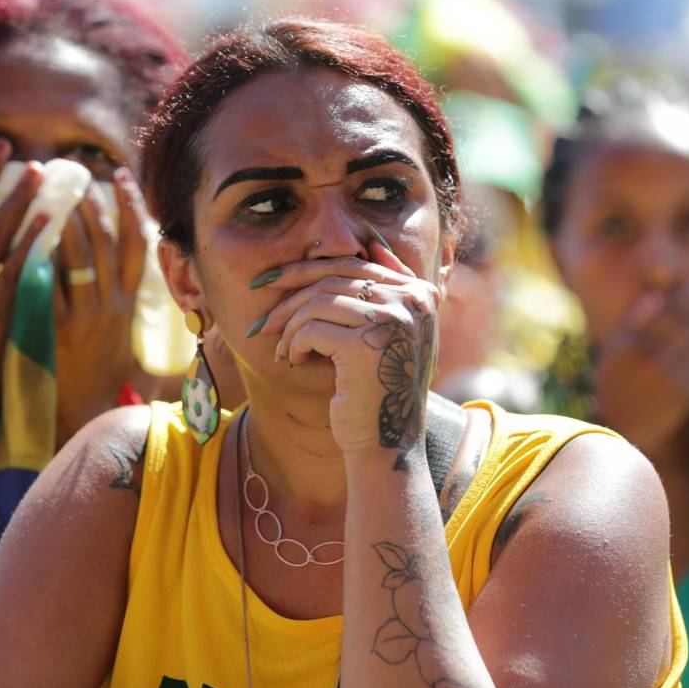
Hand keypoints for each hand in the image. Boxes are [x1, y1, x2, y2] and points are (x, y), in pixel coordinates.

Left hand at [51, 168, 147, 438]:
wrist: (80, 415)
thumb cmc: (94, 374)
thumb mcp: (114, 333)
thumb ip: (109, 297)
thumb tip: (102, 262)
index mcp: (126, 303)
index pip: (137, 244)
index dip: (131, 206)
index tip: (118, 174)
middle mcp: (111, 305)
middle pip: (107, 242)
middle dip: (92, 203)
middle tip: (73, 172)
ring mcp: (86, 316)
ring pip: (79, 258)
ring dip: (65, 221)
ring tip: (48, 191)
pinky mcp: (58, 329)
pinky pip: (49, 285)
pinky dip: (38, 258)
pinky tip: (23, 234)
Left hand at [252, 241, 441, 460]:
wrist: (386, 443)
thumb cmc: (379, 388)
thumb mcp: (389, 334)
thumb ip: (384, 292)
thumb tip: (368, 244)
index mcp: (422, 293)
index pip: (356, 264)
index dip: (310, 269)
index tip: (275, 279)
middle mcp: (413, 302)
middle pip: (334, 279)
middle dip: (291, 296)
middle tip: (267, 320)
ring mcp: (392, 321)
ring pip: (318, 303)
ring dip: (291, 326)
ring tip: (283, 348)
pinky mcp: (365, 345)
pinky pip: (311, 329)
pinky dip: (294, 345)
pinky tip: (294, 361)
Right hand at [591, 280, 688, 452]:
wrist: (624, 426)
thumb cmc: (616, 383)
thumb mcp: (613, 353)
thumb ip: (632, 326)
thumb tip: (655, 298)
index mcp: (626, 347)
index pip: (661, 313)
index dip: (681, 297)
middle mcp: (647, 360)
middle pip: (682, 322)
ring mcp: (667, 376)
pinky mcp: (684, 389)